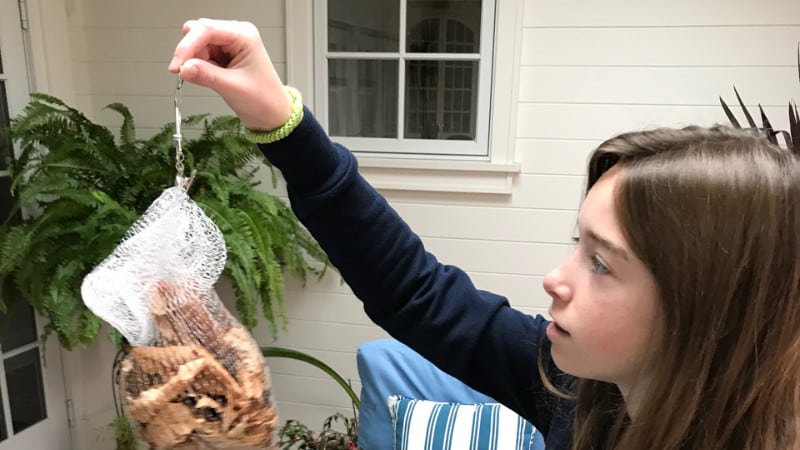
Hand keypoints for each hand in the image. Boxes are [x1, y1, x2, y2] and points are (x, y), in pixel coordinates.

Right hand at [168, 18, 291, 130]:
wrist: (272, 115)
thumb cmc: (264, 99)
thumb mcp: (233, 88)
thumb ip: (206, 75)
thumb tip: (183, 68)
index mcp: (244, 36)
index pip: (206, 30)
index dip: (187, 46)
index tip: (177, 66)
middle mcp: (236, 35)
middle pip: (198, 32)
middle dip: (189, 53)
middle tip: (186, 73)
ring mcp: (229, 44)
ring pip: (197, 44)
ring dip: (194, 61)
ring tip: (210, 79)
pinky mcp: (223, 55)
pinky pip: (200, 55)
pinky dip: (198, 66)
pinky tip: (209, 77)